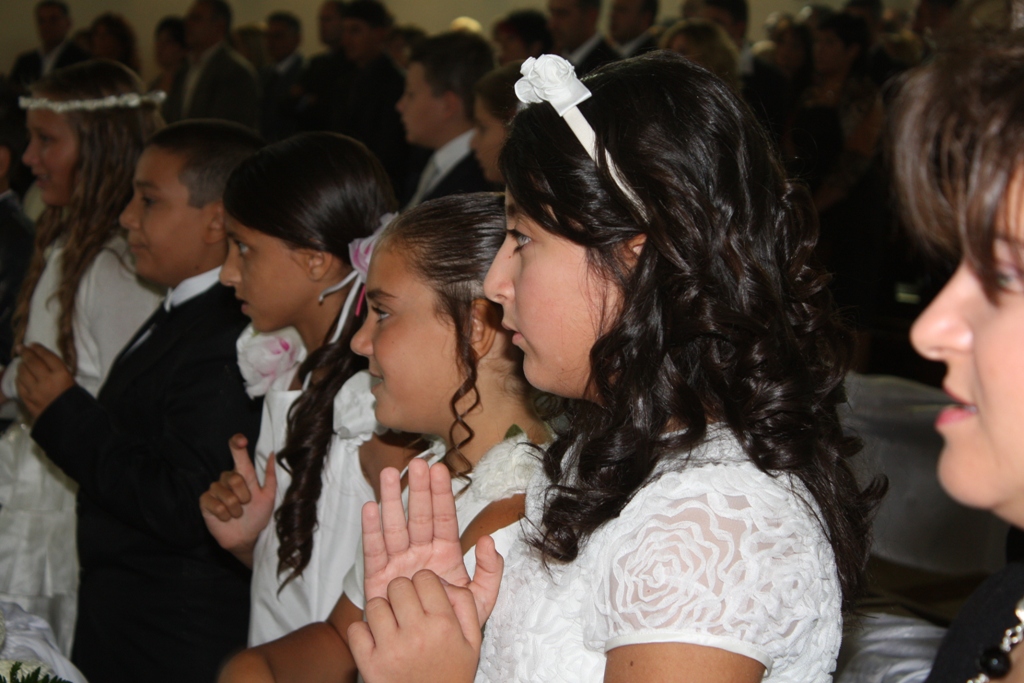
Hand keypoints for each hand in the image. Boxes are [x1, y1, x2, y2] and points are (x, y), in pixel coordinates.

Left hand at [15, 343, 74, 417]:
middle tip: (21, 348)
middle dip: (26, 353)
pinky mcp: (28, 401)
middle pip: (32, 362)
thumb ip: (59, 372)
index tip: (32, 344)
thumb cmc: (76, 402)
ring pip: (23, 373)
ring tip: (22, 363)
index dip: (38, 348)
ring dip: (21, 366)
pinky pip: (19, 386)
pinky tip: (20, 376)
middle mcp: (47, 381)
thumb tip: (45, 362)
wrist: (71, 423)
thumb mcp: (73, 383)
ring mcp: (35, 391)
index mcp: (62, 375)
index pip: (47, 356)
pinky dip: (19, 379)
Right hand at [200, 434, 275, 566]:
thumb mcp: (269, 496)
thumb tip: (272, 453)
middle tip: (246, 504)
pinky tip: (226, 518)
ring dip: (235, 508)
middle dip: (244, 495)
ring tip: (237, 514)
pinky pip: (214, 504)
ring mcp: (215, 490)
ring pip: (225, 493)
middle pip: (234, 477)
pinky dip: (223, 514)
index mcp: (243, 474)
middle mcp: (227, 478)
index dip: (237, 444)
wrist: (248, 537)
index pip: (238, 452)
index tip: (242, 441)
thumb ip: (270, 476)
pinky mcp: (205, 502)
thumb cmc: (258, 515)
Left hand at [348, 569, 480, 682]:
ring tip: (393, 625)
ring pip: (375, 604)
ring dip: (383, 611)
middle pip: (398, 585)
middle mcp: (417, 635)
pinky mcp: (370, 665)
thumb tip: (440, 580)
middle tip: (408, 610)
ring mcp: (391, 650)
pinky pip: (355, 630)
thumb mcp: (472, 639)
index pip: (424, 577)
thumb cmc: (452, 674)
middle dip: (403, 593)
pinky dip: (363, 632)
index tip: (425, 597)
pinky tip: (377, 640)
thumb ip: (463, 602)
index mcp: (444, 624)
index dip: (424, 584)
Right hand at [362, 459, 502, 625]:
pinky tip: (370, 507)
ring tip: (389, 475)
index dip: (441, 494)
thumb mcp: (480, 602)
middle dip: (418, 489)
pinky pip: (374, 550)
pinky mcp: (378, 579)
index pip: (444, 518)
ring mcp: (399, 563)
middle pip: (419, 516)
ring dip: (391, 500)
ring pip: (395, 526)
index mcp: (446, 554)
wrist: (425, 655)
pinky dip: (371, 530)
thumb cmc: (451, 625)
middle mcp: (421, 553)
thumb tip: (489, 542)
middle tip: (417, 463)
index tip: (440, 470)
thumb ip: (490, 572)